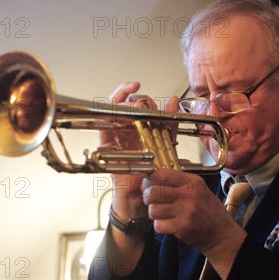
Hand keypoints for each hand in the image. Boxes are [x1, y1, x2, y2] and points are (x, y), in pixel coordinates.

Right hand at [101, 82, 179, 221]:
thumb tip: (174, 100)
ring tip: (136, 104)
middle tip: (146, 105)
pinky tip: (120, 108)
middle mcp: (126, 128)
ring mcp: (116, 134)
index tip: (139, 83)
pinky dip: (110, 112)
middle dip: (136, 99)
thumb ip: (170, 125)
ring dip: (123, 101)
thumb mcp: (167, 145)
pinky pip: (104, 123)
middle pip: (125, 103)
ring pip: (113, 108)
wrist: (142, 196)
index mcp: (140, 127)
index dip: (135, 91)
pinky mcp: (107, 143)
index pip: (134, 102)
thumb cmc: (153, 174)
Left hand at [142, 169, 246, 279]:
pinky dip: (160, 226)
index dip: (150, 180)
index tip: (148, 184)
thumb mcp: (198, 189)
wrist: (221, 234)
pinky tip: (169, 224)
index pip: (162, 174)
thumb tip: (149, 179)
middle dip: (148, 198)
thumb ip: (177, 183)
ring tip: (164, 214)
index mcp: (193, 182)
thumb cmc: (209, 211)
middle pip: (153, 192)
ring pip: (153, 210)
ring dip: (155, 214)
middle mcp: (189, 194)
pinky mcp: (181, 227)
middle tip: (154, 201)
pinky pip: (158, 225)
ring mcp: (185, 211)